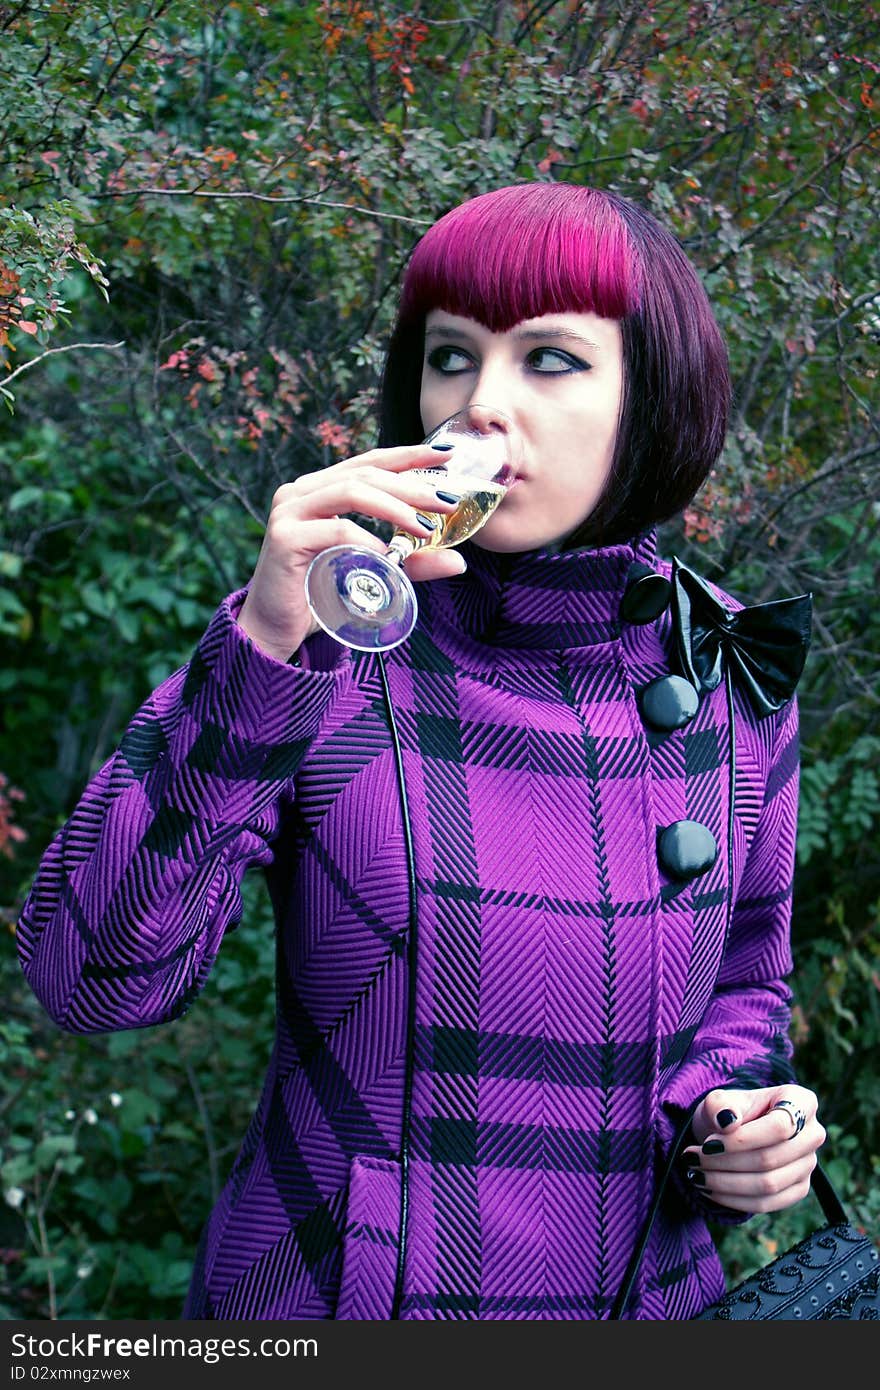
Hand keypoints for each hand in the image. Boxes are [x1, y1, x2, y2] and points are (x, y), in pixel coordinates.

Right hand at [237, 444, 464, 661]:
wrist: (275, 630)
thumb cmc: (321, 596)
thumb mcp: (374, 571)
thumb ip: (411, 562)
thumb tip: (458, 561)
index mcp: (321, 489)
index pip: (370, 462)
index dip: (409, 455)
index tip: (446, 454)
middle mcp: (302, 491)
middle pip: (366, 473)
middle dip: (412, 485)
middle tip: (447, 501)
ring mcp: (289, 510)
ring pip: (351, 492)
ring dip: (395, 507)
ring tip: (425, 528)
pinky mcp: (284, 537)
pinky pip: (335, 529)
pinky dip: (366, 540)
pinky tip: (387, 556)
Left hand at [681, 1086, 825, 1213]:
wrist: (733, 1129)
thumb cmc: (730, 1111)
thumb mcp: (720, 1100)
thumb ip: (720, 1105)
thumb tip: (728, 1122)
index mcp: (802, 1102)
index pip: (780, 1126)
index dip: (742, 1140)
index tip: (708, 1144)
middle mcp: (813, 1133)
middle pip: (771, 1158)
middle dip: (726, 1163)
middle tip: (693, 1160)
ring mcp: (808, 1164)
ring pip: (769, 1184)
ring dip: (726, 1184)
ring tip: (696, 1175)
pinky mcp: (799, 1189)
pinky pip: (769, 1203)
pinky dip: (735, 1200)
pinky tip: (710, 1190)